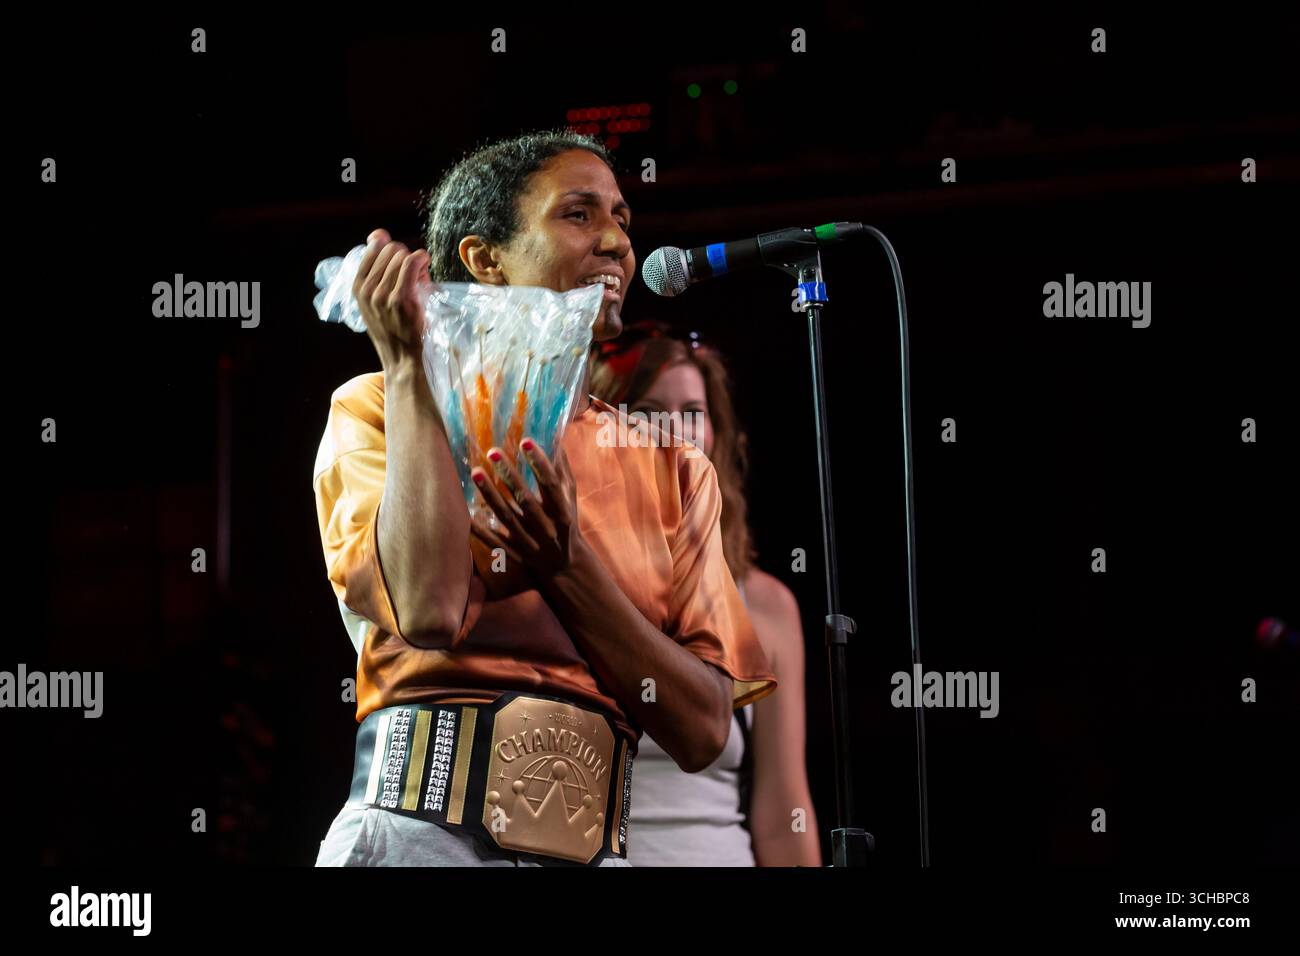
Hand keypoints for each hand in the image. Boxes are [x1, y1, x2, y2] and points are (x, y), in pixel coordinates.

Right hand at [352, 228, 431, 369]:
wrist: (403, 360)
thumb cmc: (395, 329)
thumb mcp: (376, 301)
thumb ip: (376, 270)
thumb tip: (377, 233)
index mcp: (358, 288)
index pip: (374, 246)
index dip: (391, 247)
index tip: (401, 258)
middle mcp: (367, 290)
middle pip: (391, 249)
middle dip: (406, 255)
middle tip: (414, 272)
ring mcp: (383, 295)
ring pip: (403, 256)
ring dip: (416, 261)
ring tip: (421, 276)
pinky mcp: (402, 299)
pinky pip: (412, 263)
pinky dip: (422, 259)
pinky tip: (426, 264)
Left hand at [469, 439, 583, 584]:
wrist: (564, 566)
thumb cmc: (566, 524)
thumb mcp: (570, 499)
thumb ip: (562, 471)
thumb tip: (555, 437)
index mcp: (562, 512)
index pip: (550, 485)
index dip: (539, 463)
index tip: (525, 442)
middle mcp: (546, 528)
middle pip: (525, 501)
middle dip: (510, 476)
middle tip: (493, 452)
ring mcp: (528, 542)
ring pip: (506, 517)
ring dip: (489, 495)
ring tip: (475, 472)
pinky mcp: (514, 554)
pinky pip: (494, 541)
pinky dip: (479, 529)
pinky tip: (465, 513)